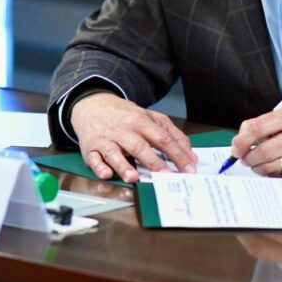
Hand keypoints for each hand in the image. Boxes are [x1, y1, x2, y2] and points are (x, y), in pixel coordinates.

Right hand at [70, 92, 196, 182]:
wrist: (93, 104)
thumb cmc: (125, 115)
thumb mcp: (150, 117)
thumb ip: (171, 133)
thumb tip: (190, 154)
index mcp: (141, 122)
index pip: (163, 138)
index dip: (178, 154)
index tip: (189, 168)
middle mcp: (125, 131)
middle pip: (140, 146)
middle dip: (155, 162)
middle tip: (167, 175)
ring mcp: (107, 139)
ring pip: (115, 153)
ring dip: (124, 166)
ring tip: (134, 177)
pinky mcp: (91, 148)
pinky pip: (94, 159)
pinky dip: (99, 167)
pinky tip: (107, 174)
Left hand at [229, 107, 281, 179]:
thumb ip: (270, 123)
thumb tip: (243, 138)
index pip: (258, 127)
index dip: (242, 139)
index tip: (236, 145)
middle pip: (262, 150)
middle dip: (247, 157)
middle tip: (243, 157)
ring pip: (269, 166)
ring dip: (257, 167)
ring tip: (256, 163)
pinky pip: (280, 175)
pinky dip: (270, 173)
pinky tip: (271, 168)